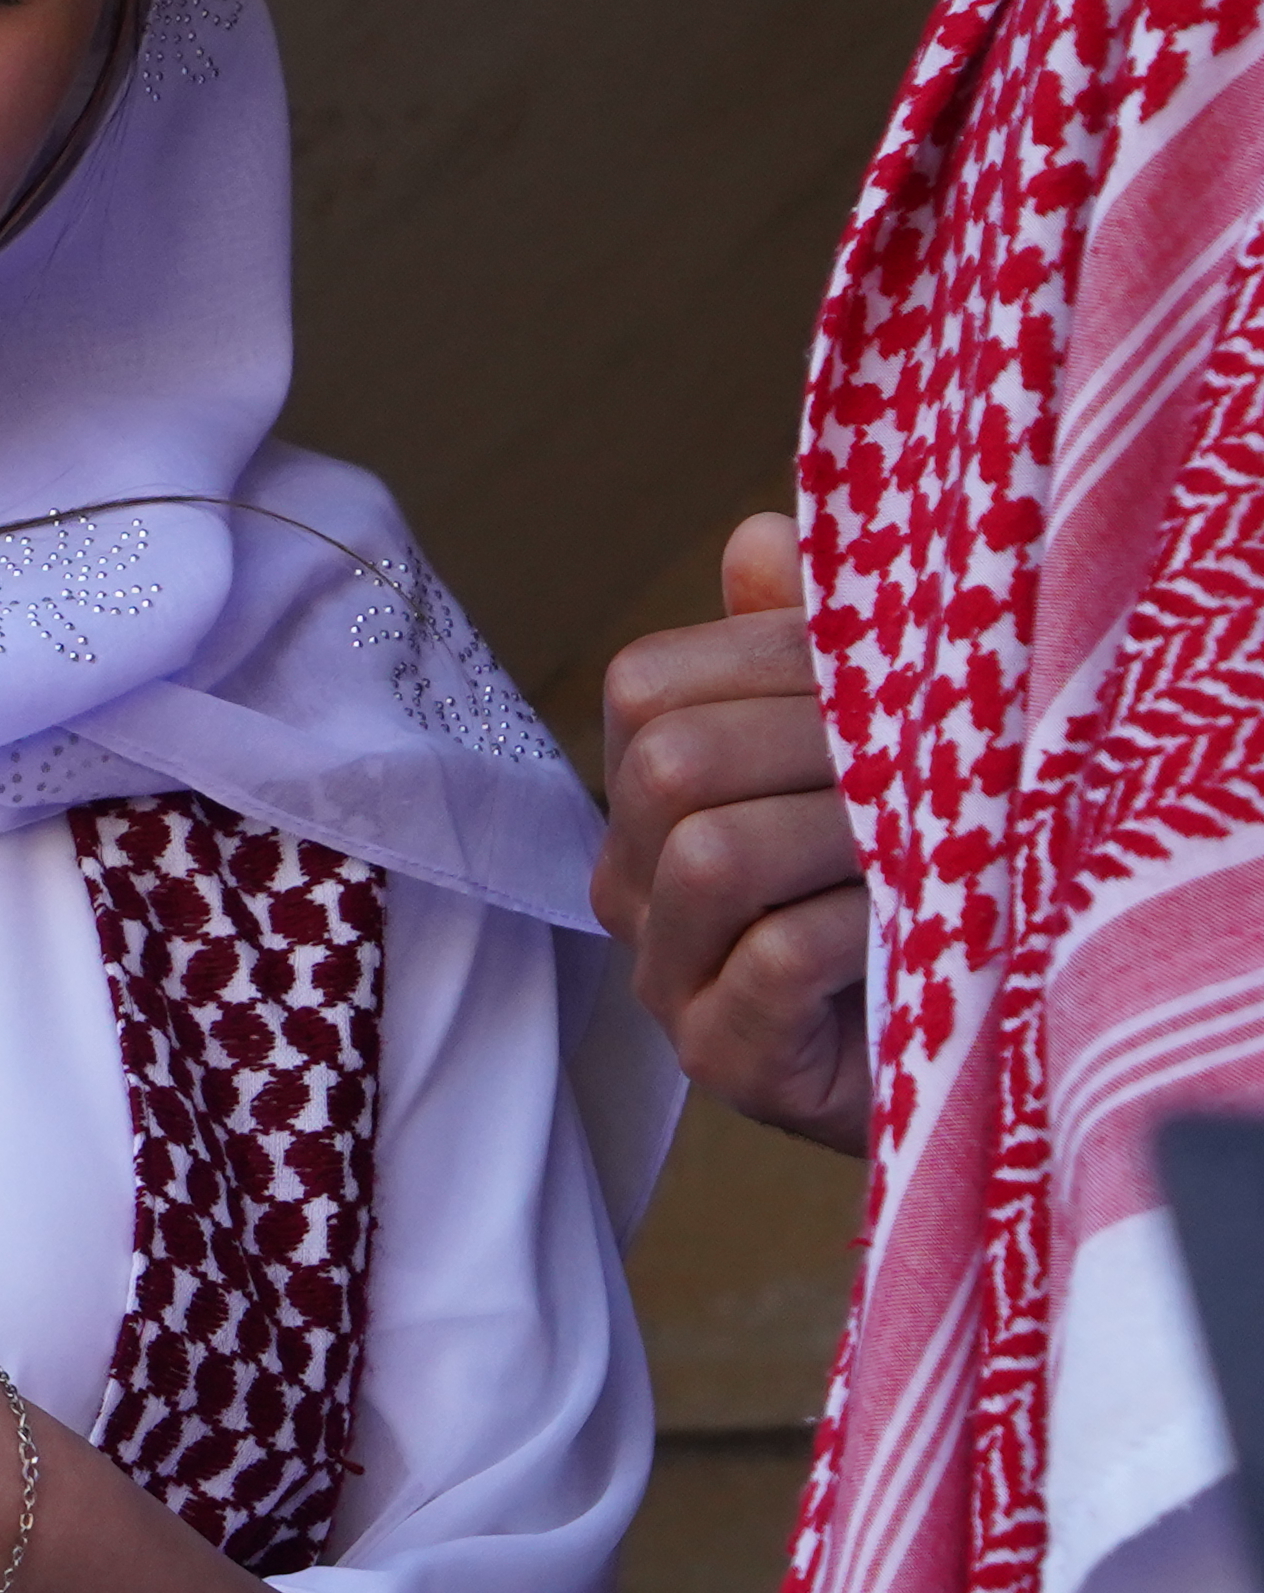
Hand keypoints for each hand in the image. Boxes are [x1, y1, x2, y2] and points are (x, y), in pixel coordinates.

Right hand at [593, 512, 866, 1152]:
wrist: (961, 1051)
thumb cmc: (910, 893)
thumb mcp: (865, 757)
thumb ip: (807, 649)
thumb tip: (760, 533)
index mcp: (646, 796)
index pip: (648, 685)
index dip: (768, 657)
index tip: (888, 679)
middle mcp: (632, 882)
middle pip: (669, 763)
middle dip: (817, 745)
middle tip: (929, 761)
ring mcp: (666, 976)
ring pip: (710, 855)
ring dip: (843, 833)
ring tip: (927, 844)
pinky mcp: (723, 1058)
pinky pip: (773, 959)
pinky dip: (859, 925)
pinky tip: (914, 924)